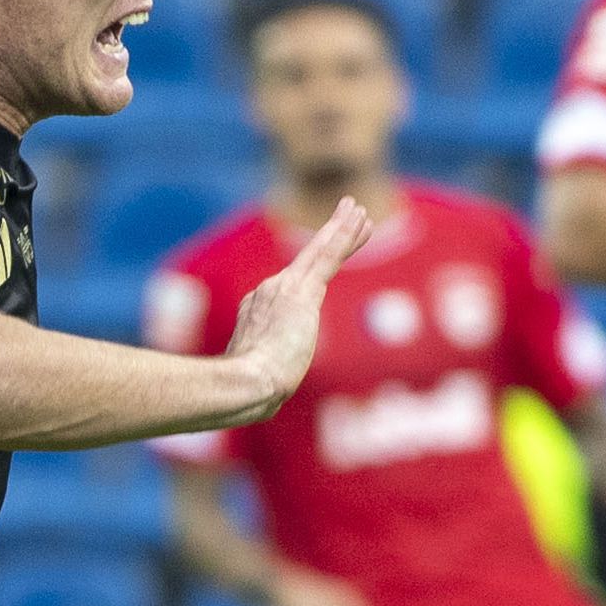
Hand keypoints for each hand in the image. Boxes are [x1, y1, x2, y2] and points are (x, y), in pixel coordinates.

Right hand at [218, 198, 371, 422]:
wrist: (246, 382)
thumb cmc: (248, 391)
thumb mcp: (255, 378)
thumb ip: (261, 373)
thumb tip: (265, 395)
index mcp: (257, 311)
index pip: (292, 284)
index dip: (309, 267)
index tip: (320, 256)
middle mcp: (268, 292)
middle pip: (309, 259)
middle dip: (330, 235)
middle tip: (349, 213)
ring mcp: (284, 288)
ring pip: (321, 251)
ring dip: (343, 229)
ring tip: (359, 211)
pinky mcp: (303, 292)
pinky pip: (329, 256)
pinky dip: (344, 235)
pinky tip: (359, 219)